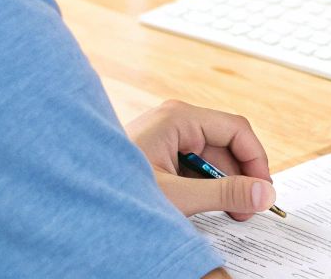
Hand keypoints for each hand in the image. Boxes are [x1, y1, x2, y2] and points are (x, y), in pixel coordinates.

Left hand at [125, 99, 277, 219]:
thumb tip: (263, 194)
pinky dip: (203, 186)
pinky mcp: (157, 153)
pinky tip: (204, 206)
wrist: (67, 203)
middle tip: (246, 209)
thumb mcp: (177, 196)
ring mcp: (165, 136)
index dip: (256, 160)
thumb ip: (225, 194)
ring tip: (226, 212)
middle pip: (225, 145)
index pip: (236, 129)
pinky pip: (192, 166)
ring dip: (222, 185)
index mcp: (179, 118)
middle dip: (239, 177)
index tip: (264, 190)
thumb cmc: (110, 190)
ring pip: (210, 158)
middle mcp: (174, 121)